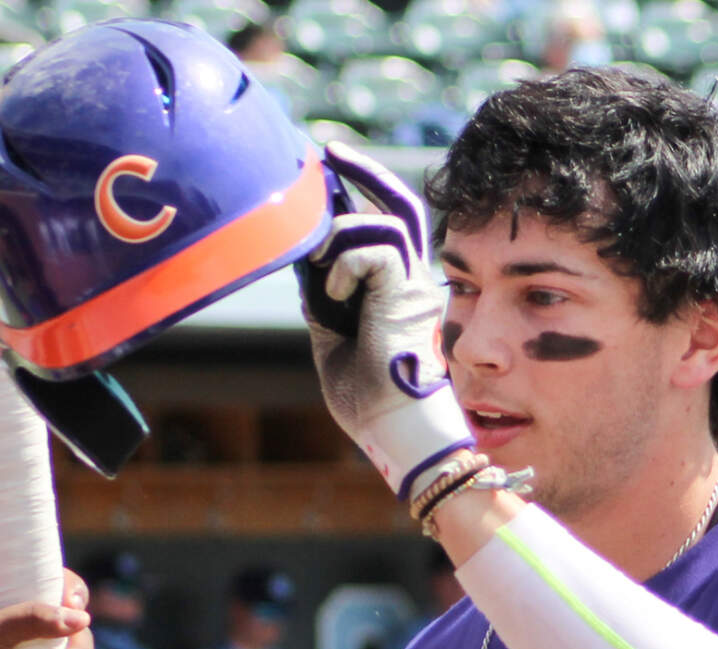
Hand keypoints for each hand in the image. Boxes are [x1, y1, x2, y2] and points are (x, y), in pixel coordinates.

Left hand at [300, 143, 475, 506]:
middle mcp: (412, 280)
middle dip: (365, 173)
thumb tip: (303, 256)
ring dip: (338, 240)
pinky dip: (343, 267)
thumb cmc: (365, 397)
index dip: (356, 196)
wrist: (389, 427)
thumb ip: (323, 294)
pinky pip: (371, 250)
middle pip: (399, 205)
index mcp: (396, 290)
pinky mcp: (408, 292)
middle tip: (329, 152)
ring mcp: (414, 284)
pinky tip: (337, 298)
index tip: (326, 176)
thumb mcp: (330, 333)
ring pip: (380, 223)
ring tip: (323, 279)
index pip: (381, 226)